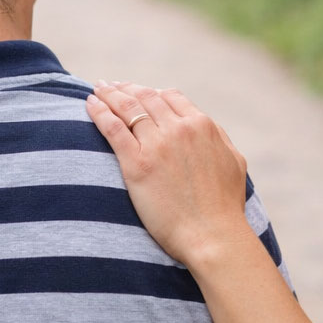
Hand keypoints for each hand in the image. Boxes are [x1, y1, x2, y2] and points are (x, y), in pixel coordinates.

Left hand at [86, 82, 248, 267]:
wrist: (213, 236)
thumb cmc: (225, 207)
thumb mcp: (233, 161)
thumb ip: (218, 138)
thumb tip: (206, 126)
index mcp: (202, 125)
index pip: (170, 97)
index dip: (151, 92)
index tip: (138, 93)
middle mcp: (179, 128)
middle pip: (145, 98)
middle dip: (126, 89)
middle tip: (110, 86)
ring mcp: (157, 145)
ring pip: (127, 108)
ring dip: (109, 94)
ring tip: (97, 89)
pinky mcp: (136, 165)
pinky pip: (112, 128)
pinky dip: (99, 112)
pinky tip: (89, 104)